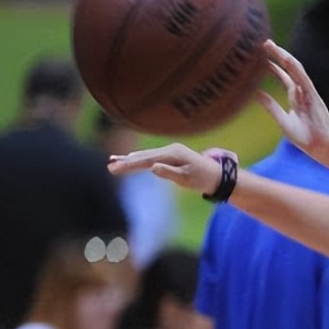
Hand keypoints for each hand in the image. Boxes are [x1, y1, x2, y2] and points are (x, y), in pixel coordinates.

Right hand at [108, 143, 223, 193]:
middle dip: (126, 161)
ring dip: (130, 159)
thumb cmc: (203, 179)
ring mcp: (171, 151)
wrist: (218, 175)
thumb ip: (169, 173)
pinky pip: (152, 157)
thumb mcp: (187, 179)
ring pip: (147, 155)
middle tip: (109, 166)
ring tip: (113, 161)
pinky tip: (129, 159)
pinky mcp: (171, 156)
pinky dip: (140, 158)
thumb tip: (152, 168)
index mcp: (173, 154)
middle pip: (144, 156)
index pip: (147, 160)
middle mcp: (171, 149)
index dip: (130, 164)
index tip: (116, 167)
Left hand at [256, 39, 328, 172]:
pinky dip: (295, 67)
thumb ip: (271, 107)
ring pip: (295, 69)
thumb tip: (254, 95)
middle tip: (263, 43)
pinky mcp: (313, 95)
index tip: (259, 57)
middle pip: (288, 69)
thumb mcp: (283, 121)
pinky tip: (286, 57)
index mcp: (296, 98)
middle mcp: (302, 91)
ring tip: (270, 45)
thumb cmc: (307, 137)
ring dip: (283, 56)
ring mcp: (308, 92)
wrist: (325, 146)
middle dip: (276, 56)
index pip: (283, 77)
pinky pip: (304, 78)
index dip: (272, 67)